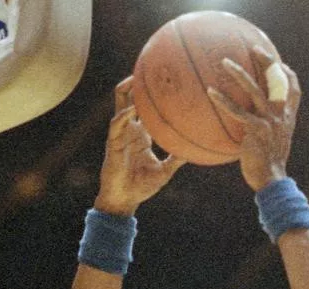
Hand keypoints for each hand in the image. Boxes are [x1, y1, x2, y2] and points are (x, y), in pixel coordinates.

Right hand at [94, 77, 184, 216]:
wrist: (125, 200)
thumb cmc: (143, 186)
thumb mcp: (165, 171)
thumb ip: (177, 159)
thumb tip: (196, 151)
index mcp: (141, 135)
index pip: (144, 108)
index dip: (151, 94)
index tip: (165, 81)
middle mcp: (130, 130)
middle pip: (130, 98)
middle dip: (137, 83)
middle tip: (150, 69)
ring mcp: (120, 135)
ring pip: (120, 106)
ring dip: (127, 92)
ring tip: (135, 79)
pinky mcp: (112, 144)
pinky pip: (116, 125)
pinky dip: (124, 116)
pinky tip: (132, 110)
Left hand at [207, 49, 300, 191]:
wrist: (272, 180)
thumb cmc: (269, 165)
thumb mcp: (275, 143)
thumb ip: (269, 128)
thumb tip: (253, 122)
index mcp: (287, 117)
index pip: (294, 89)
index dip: (287, 72)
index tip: (279, 62)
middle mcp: (281, 115)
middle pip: (277, 80)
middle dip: (267, 61)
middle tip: (254, 48)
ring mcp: (269, 121)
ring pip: (255, 89)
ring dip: (240, 73)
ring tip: (225, 62)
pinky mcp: (256, 130)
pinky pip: (238, 111)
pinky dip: (223, 101)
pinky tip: (211, 92)